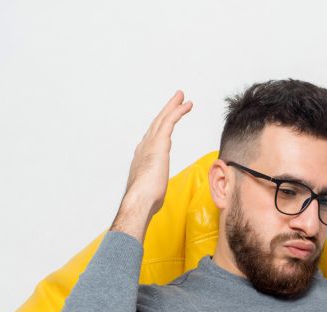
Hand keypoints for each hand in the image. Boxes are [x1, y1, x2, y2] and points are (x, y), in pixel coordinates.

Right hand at [123, 90, 192, 216]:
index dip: (161, 127)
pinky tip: (186, 104)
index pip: (154, 137)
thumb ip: (154, 185)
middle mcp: (144, 146)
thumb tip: (155, 191)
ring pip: (163, 118)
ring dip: (173, 106)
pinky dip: (178, 111)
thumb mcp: (152, 190)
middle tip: (176, 99)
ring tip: (181, 97)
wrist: (140, 199)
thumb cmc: (145, 200)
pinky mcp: (159, 143)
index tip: (167, 121)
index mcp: (143, 157)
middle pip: (157, 123)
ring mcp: (151, 143)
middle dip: (167, 110)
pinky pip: (169, 121)